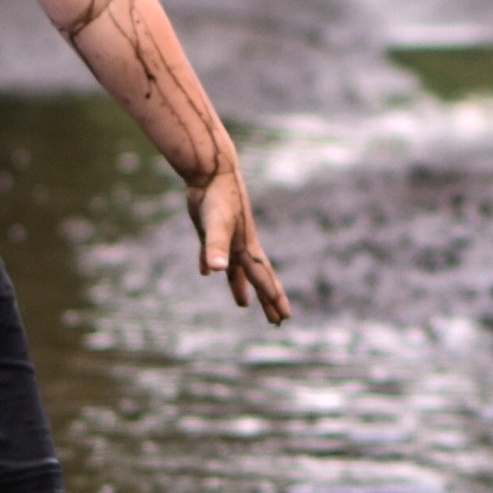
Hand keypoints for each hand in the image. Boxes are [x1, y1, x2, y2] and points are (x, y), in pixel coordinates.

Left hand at [186, 161, 288, 323]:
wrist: (210, 171)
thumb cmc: (216, 198)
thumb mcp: (215, 225)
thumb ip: (215, 248)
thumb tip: (214, 270)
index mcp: (245, 248)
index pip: (263, 279)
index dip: (273, 299)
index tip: (285, 318)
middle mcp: (240, 244)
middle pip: (256, 278)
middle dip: (267, 300)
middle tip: (277, 321)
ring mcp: (226, 236)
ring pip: (235, 269)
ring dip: (239, 286)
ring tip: (242, 304)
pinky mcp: (209, 228)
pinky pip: (212, 252)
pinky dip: (211, 263)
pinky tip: (207, 271)